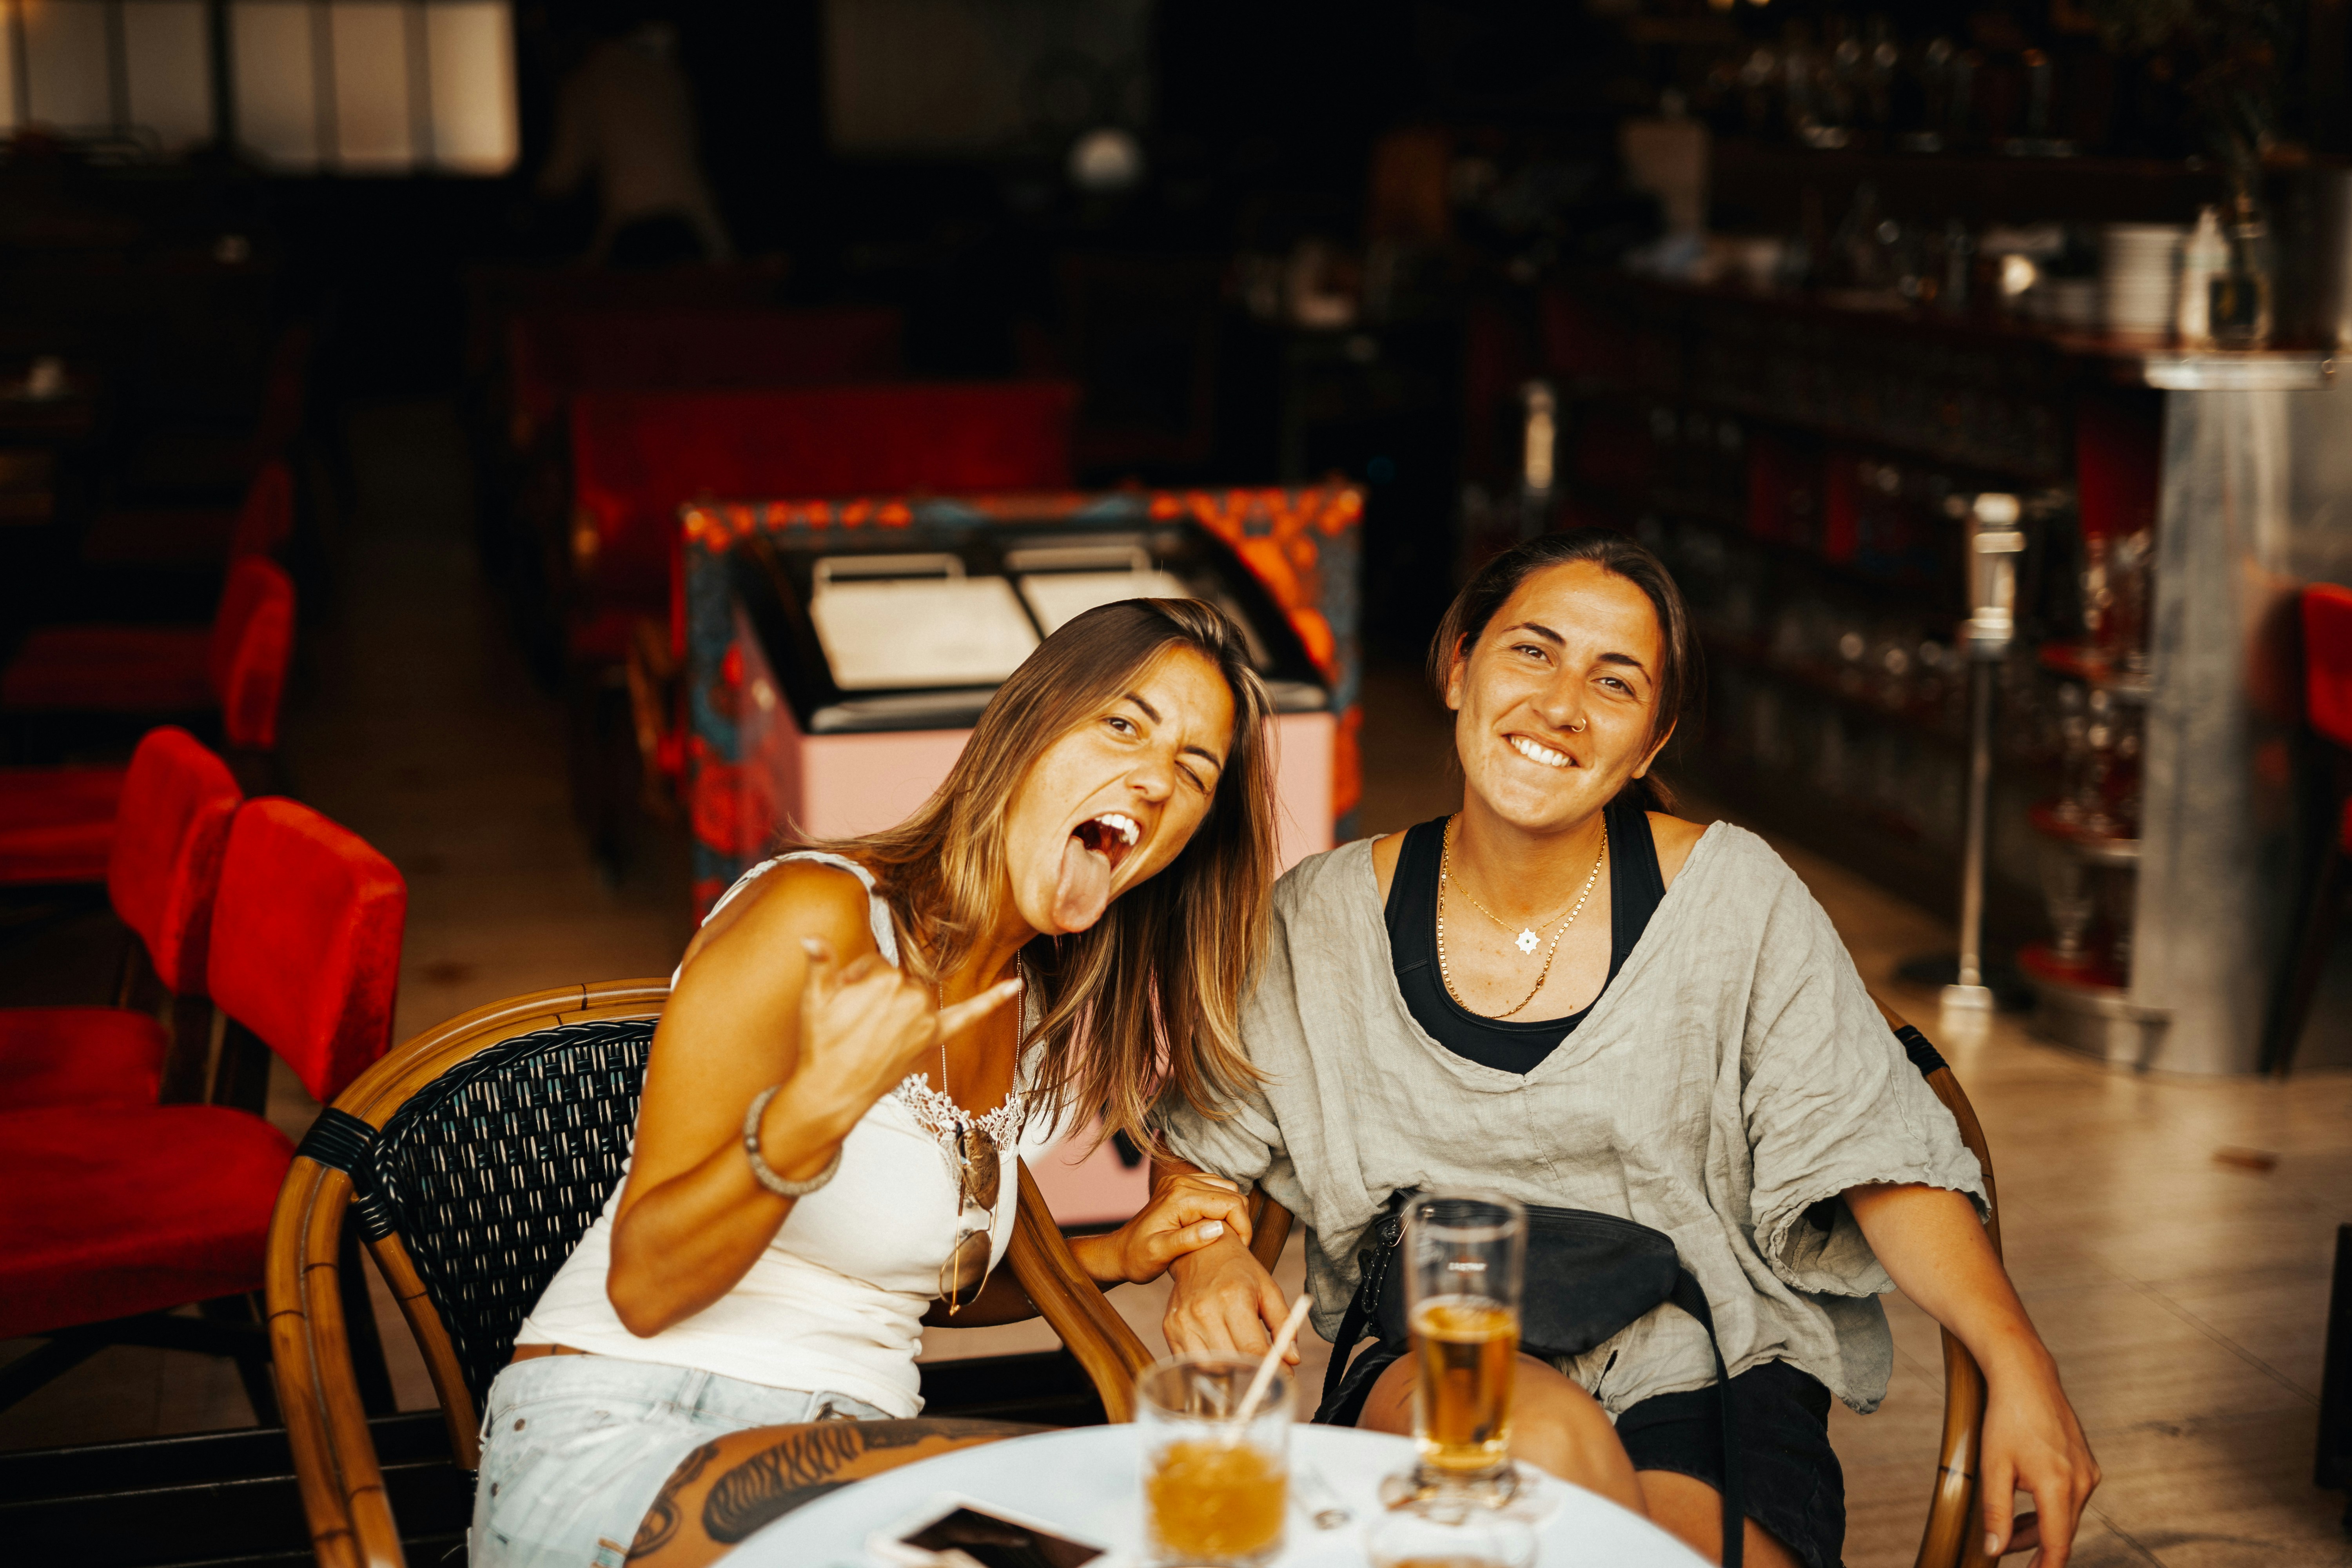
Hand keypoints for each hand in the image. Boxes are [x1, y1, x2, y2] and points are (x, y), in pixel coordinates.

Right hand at [775, 939, 1021, 1152]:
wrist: (833, 1092)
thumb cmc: (822, 1045)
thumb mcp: (815, 1000)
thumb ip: (820, 963)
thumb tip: (811, 937)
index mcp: (885, 980)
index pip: (874, 965)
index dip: (854, 981)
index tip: (841, 1001)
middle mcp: (912, 996)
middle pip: (895, 979)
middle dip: (874, 993)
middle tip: (853, 1022)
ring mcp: (926, 1019)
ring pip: (914, 994)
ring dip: (897, 1005)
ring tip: (871, 1032)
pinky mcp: (933, 1039)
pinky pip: (969, 1015)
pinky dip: (993, 1000)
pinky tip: (1015, 987)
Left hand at [1078, 1171, 1254, 1285]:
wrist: (1118, 1253)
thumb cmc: (1136, 1258)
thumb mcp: (1159, 1253)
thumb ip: (1188, 1240)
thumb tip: (1218, 1228)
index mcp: (1180, 1196)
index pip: (1231, 1203)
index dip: (1243, 1227)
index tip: (1240, 1249)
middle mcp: (1182, 1182)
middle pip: (1233, 1193)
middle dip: (1239, 1221)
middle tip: (1233, 1247)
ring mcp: (1181, 1181)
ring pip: (1227, 1190)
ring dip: (1231, 1213)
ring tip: (1224, 1239)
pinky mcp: (1182, 1186)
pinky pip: (1215, 1190)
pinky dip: (1222, 1207)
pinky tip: (1213, 1228)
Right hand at [1163, 1231, 1295, 1363]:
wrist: (1201, 1251)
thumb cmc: (1238, 1269)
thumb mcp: (1268, 1289)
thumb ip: (1283, 1324)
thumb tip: (1293, 1360)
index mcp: (1233, 1297)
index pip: (1253, 1349)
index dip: (1272, 1368)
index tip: (1284, 1375)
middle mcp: (1204, 1310)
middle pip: (1232, 1362)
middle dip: (1252, 1369)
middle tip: (1262, 1364)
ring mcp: (1183, 1320)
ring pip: (1210, 1368)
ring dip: (1229, 1369)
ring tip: (1239, 1355)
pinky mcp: (1170, 1327)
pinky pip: (1190, 1362)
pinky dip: (1208, 1364)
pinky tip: (1219, 1351)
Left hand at [1980, 1348, 2099, 1567]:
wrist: (2026, 1376)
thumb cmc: (2006, 1417)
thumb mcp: (1993, 1467)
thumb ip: (1996, 1512)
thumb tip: (1995, 1549)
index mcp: (2059, 1487)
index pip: (2058, 1545)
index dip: (2044, 1566)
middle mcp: (2082, 1482)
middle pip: (2062, 1532)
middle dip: (2035, 1547)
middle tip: (2004, 1549)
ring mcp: (2088, 1471)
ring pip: (2066, 1514)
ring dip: (2041, 1526)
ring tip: (2012, 1528)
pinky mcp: (2087, 1463)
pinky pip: (2071, 1496)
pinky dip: (2051, 1505)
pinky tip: (2028, 1500)